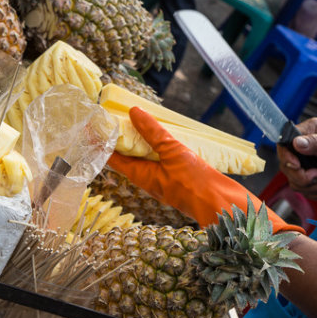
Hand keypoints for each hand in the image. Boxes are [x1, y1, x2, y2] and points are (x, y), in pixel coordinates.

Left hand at [107, 107, 303, 232]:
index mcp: (141, 176)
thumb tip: (133, 112)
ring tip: (138, 118)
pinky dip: (160, 144)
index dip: (101, 142)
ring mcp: (165, 178)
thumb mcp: (172, 153)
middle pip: (129, 156)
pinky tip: (167, 134)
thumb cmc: (195, 184)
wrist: (223, 204)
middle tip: (115, 114)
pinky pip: (164, 158)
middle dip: (121, 137)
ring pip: (147, 156)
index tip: (93, 124)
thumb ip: (153, 133)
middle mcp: (150, 178)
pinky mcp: (180, 176)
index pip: (113, 157)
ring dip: (141, 139)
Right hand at [278, 118, 316, 200]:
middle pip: (287, 167)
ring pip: (296, 182)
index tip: (298, 166)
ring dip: (316, 187)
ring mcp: (306, 164)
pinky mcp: (310, 179)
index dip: (287, 157)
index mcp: (309, 132)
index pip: (285, 143)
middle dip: (305, 178)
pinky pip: (306, 192)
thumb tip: (297, 142)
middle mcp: (304, 147)